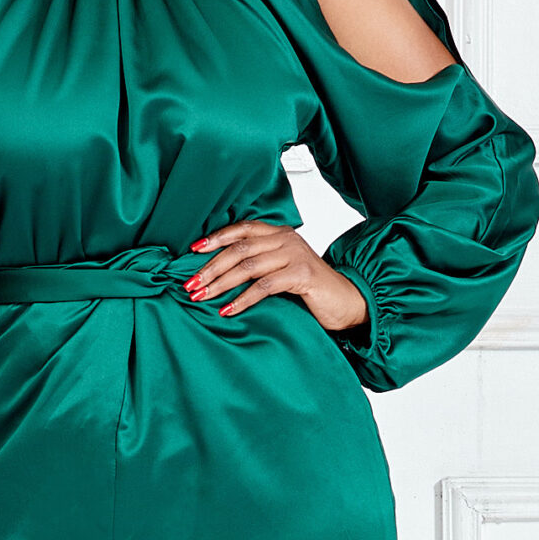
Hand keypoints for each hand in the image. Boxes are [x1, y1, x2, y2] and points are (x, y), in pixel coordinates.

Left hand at [183, 219, 368, 333]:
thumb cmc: (311, 289)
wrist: (347, 301)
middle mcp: (286, 239)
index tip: (192, 250)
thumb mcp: (282, 269)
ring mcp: (295, 255)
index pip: (242, 229)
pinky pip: (264, 286)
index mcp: (280, 234)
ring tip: (203, 296)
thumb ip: (259, 263)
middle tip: (190, 284)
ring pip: (248, 266)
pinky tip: (228, 310)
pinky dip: (243, 299)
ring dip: (221, 283)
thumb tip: (218, 272)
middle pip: (239, 249)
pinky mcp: (302, 275)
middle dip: (211, 267)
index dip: (216, 238)